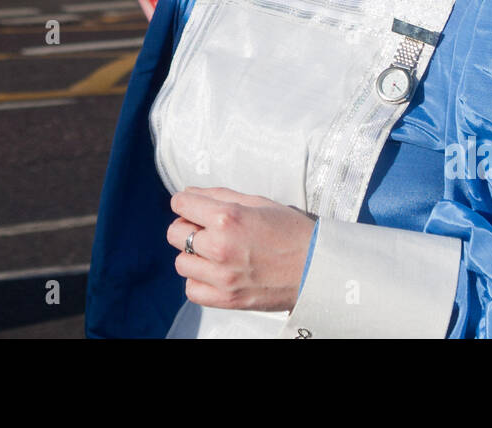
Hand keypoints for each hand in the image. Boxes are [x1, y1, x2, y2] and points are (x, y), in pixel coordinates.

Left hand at [168, 186, 314, 312]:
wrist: (317, 267)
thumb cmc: (292, 232)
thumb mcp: (258, 202)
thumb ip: (219, 196)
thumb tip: (189, 193)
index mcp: (228, 217)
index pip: (180, 203)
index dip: (186, 202)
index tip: (194, 206)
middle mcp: (220, 246)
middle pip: (175, 233)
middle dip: (187, 226)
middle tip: (206, 229)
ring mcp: (222, 276)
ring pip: (180, 262)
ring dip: (193, 255)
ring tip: (214, 253)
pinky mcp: (226, 299)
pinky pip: (192, 289)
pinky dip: (199, 280)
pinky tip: (215, 272)